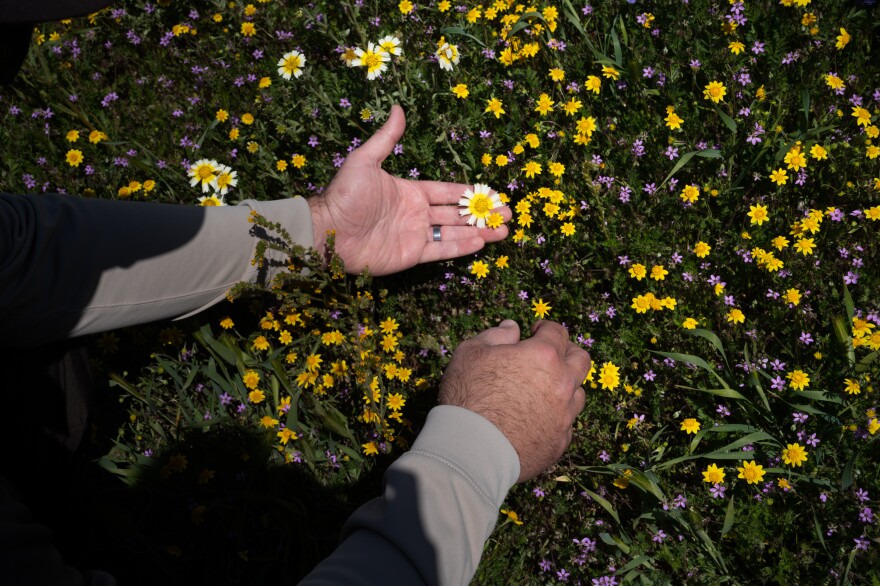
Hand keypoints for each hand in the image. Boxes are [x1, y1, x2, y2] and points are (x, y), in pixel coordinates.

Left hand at [308, 105, 511, 275]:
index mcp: (409, 191)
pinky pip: (441, 249)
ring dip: (479, 231)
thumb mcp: (365, 160)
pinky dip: (462, 247)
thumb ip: (387, 138)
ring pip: (454, 232)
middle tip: (507, 213)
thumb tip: (397, 107)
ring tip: (504, 230)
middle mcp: (415, 213)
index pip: (446, 191)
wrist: (327, 232)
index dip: (469, 192)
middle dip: (481, 213)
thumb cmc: (345, 196)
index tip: (492, 193)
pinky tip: (482, 242)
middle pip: (455, 213)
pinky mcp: (411, 255)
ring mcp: (414, 235)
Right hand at [439, 320, 589, 481]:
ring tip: (543, 390)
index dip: (545, 328)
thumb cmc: (468, 395)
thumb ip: (496, 335)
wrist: (470, 450)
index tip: (535, 332)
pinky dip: (555, 418)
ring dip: (565, 388)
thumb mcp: (471, 352)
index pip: (557, 332)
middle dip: (568, 353)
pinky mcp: (559, 443)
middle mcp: (562, 384)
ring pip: (578, 395)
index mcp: (544, 356)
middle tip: (550, 356)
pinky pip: (566, 425)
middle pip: (581, 360)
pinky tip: (536, 419)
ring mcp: (564, 416)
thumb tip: (513, 328)